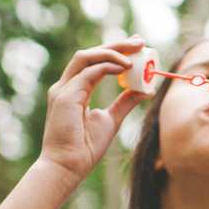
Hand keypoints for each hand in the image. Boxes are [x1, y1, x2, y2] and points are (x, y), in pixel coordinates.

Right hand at [39, 36, 147, 181]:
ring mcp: (63, 89)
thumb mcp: (111, 119)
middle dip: (116, 45)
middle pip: (90, 54)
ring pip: (86, 57)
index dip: (115, 50)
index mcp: (74, 90)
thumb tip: (145, 89)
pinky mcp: (65, 96)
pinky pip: (88, 73)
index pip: (94, 61)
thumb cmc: (85, 147)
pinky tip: (125, 68)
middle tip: (140, 41)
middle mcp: (66, 86)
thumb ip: (125, 102)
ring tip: (135, 53)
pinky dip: (107, 67)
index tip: (136, 46)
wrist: (68, 167)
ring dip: (112, 52)